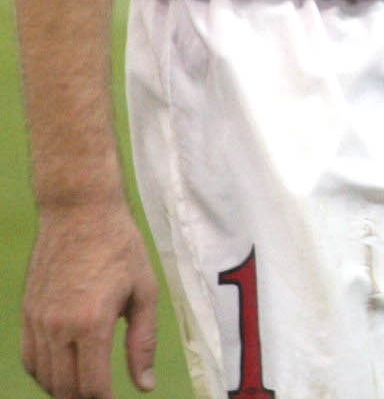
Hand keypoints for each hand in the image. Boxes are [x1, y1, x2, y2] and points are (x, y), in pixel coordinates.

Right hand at [21, 199, 157, 397]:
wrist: (79, 214)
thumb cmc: (120, 249)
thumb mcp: (145, 293)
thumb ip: (143, 343)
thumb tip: (145, 385)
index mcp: (91, 324)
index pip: (92, 386)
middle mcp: (58, 328)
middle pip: (65, 389)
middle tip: (105, 398)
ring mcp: (37, 323)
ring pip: (44, 378)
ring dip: (65, 391)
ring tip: (89, 390)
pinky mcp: (27, 315)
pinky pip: (30, 359)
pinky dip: (45, 375)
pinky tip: (64, 374)